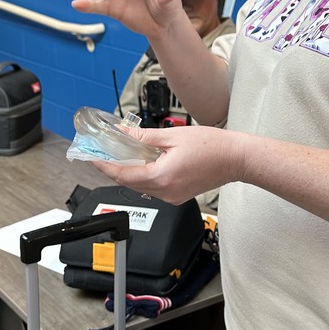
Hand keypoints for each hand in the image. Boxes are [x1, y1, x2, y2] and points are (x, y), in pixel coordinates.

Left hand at [90, 125, 238, 204]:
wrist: (236, 158)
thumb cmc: (213, 146)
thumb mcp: (173, 136)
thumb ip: (144, 137)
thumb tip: (123, 133)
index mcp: (161, 177)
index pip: (122, 174)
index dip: (103, 166)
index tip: (92, 158)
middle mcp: (165, 191)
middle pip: (129, 182)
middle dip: (115, 168)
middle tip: (104, 153)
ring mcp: (172, 196)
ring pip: (141, 185)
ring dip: (130, 171)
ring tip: (124, 153)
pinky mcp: (178, 195)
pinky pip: (154, 187)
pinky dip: (145, 175)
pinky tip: (145, 161)